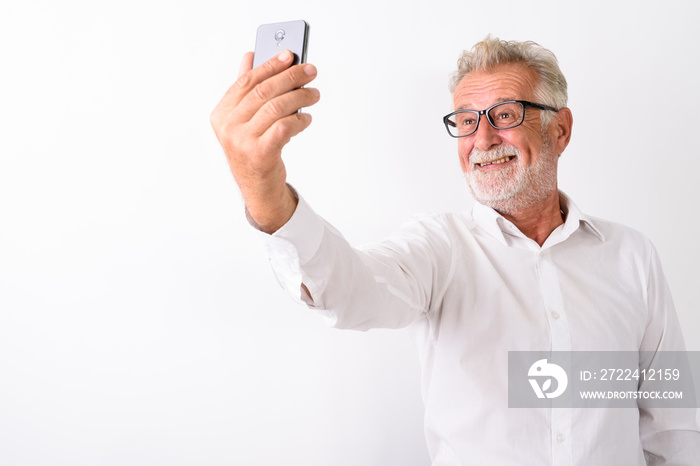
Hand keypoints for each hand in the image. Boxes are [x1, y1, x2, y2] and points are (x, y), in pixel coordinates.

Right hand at [210, 50, 319, 232]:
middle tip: (310, 71)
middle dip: (290, 77)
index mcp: (221, 114)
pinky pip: (285, 127)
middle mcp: (228, 127)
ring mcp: (242, 142)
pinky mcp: (260, 154)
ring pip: (276, 107)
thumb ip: (245, 89)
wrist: (258, 190)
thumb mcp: (244, 121)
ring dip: (300, 97)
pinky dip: (300, 120)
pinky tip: (307, 118)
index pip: (247, 81)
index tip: (290, 54)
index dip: (270, 65)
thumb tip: (250, 55)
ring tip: (314, 94)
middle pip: (263, 91)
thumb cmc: (253, 150)